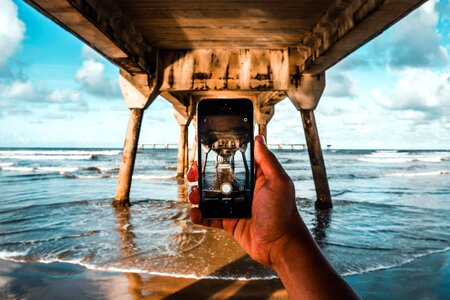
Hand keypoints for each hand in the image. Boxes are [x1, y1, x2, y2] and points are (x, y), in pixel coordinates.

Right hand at [187, 135, 305, 266]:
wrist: (280, 245)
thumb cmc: (283, 213)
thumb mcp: (279, 182)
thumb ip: (267, 160)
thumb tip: (258, 138)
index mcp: (253, 177)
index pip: (232, 161)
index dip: (217, 155)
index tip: (203, 150)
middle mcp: (241, 189)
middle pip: (215, 177)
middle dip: (200, 174)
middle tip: (193, 174)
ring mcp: (233, 206)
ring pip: (208, 196)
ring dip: (196, 194)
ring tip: (193, 195)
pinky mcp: (228, 221)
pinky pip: (209, 216)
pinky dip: (199, 215)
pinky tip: (195, 213)